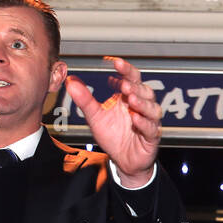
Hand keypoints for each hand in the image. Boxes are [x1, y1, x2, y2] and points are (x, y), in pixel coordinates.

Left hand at [64, 57, 160, 185]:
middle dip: (135, 86)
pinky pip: (151, 128)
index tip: (115, 62)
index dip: (125, 69)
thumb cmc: (113, 136)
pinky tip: (135, 119)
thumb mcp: (95, 116)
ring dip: (142, 103)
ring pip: (152, 108)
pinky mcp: (152, 137)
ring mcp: (148, 121)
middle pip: (144, 90)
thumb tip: (71, 81)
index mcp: (128, 97)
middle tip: (124, 84)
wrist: (123, 160)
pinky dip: (144, 123)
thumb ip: (85, 99)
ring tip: (131, 99)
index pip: (131, 77)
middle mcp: (141, 106)